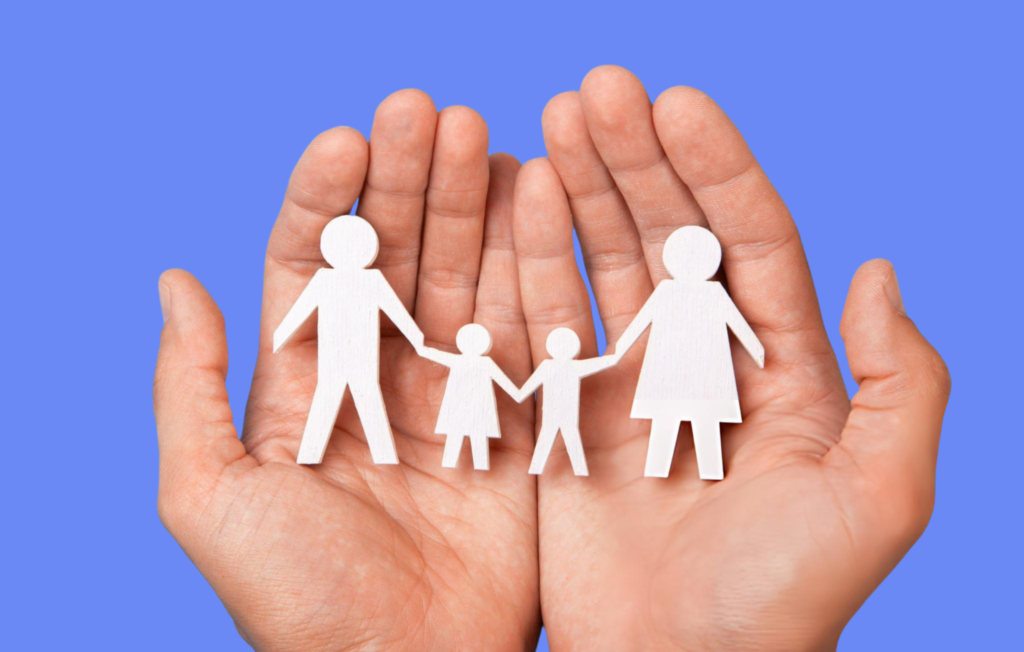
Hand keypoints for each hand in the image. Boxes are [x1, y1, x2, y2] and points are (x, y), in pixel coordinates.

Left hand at [154, 92, 538, 649]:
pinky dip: (529, 268)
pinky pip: (523, 330)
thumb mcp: (208, 495)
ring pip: (459, 276)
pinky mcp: (516, 419)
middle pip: (390, 255)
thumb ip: (190, 387)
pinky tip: (534, 206)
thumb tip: (173, 278)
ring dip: (470, 206)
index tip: (347, 138)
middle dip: (406, 181)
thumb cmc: (294, 600)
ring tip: (485, 136)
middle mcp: (377, 375)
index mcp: (301, 383)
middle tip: (428, 112)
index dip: (324, 199)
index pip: (309, 265)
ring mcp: (452, 392)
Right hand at [511, 67, 949, 650]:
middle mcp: (703, 361)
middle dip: (638, 158)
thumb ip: (900, 383)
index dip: (715, 168)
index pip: (749, 240)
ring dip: (581, 192)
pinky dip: (532, 264)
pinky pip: (547, 324)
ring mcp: (630, 383)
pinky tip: (519, 201)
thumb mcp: (878, 496)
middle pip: (669, 234)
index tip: (676, 101)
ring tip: (553, 121)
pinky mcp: (567, 415)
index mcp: (780, 367)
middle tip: (598, 88)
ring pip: (604, 265)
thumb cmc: (786, 598)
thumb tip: (878, 268)